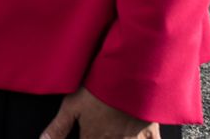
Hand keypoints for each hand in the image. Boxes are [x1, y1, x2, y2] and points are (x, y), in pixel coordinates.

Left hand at [41, 88, 158, 138]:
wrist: (130, 77)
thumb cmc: (98, 89)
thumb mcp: (71, 105)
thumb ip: (58, 127)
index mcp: (93, 137)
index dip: (84, 138)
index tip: (83, 135)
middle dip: (97, 138)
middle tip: (97, 132)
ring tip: (113, 132)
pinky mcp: (151, 134)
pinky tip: (139, 138)